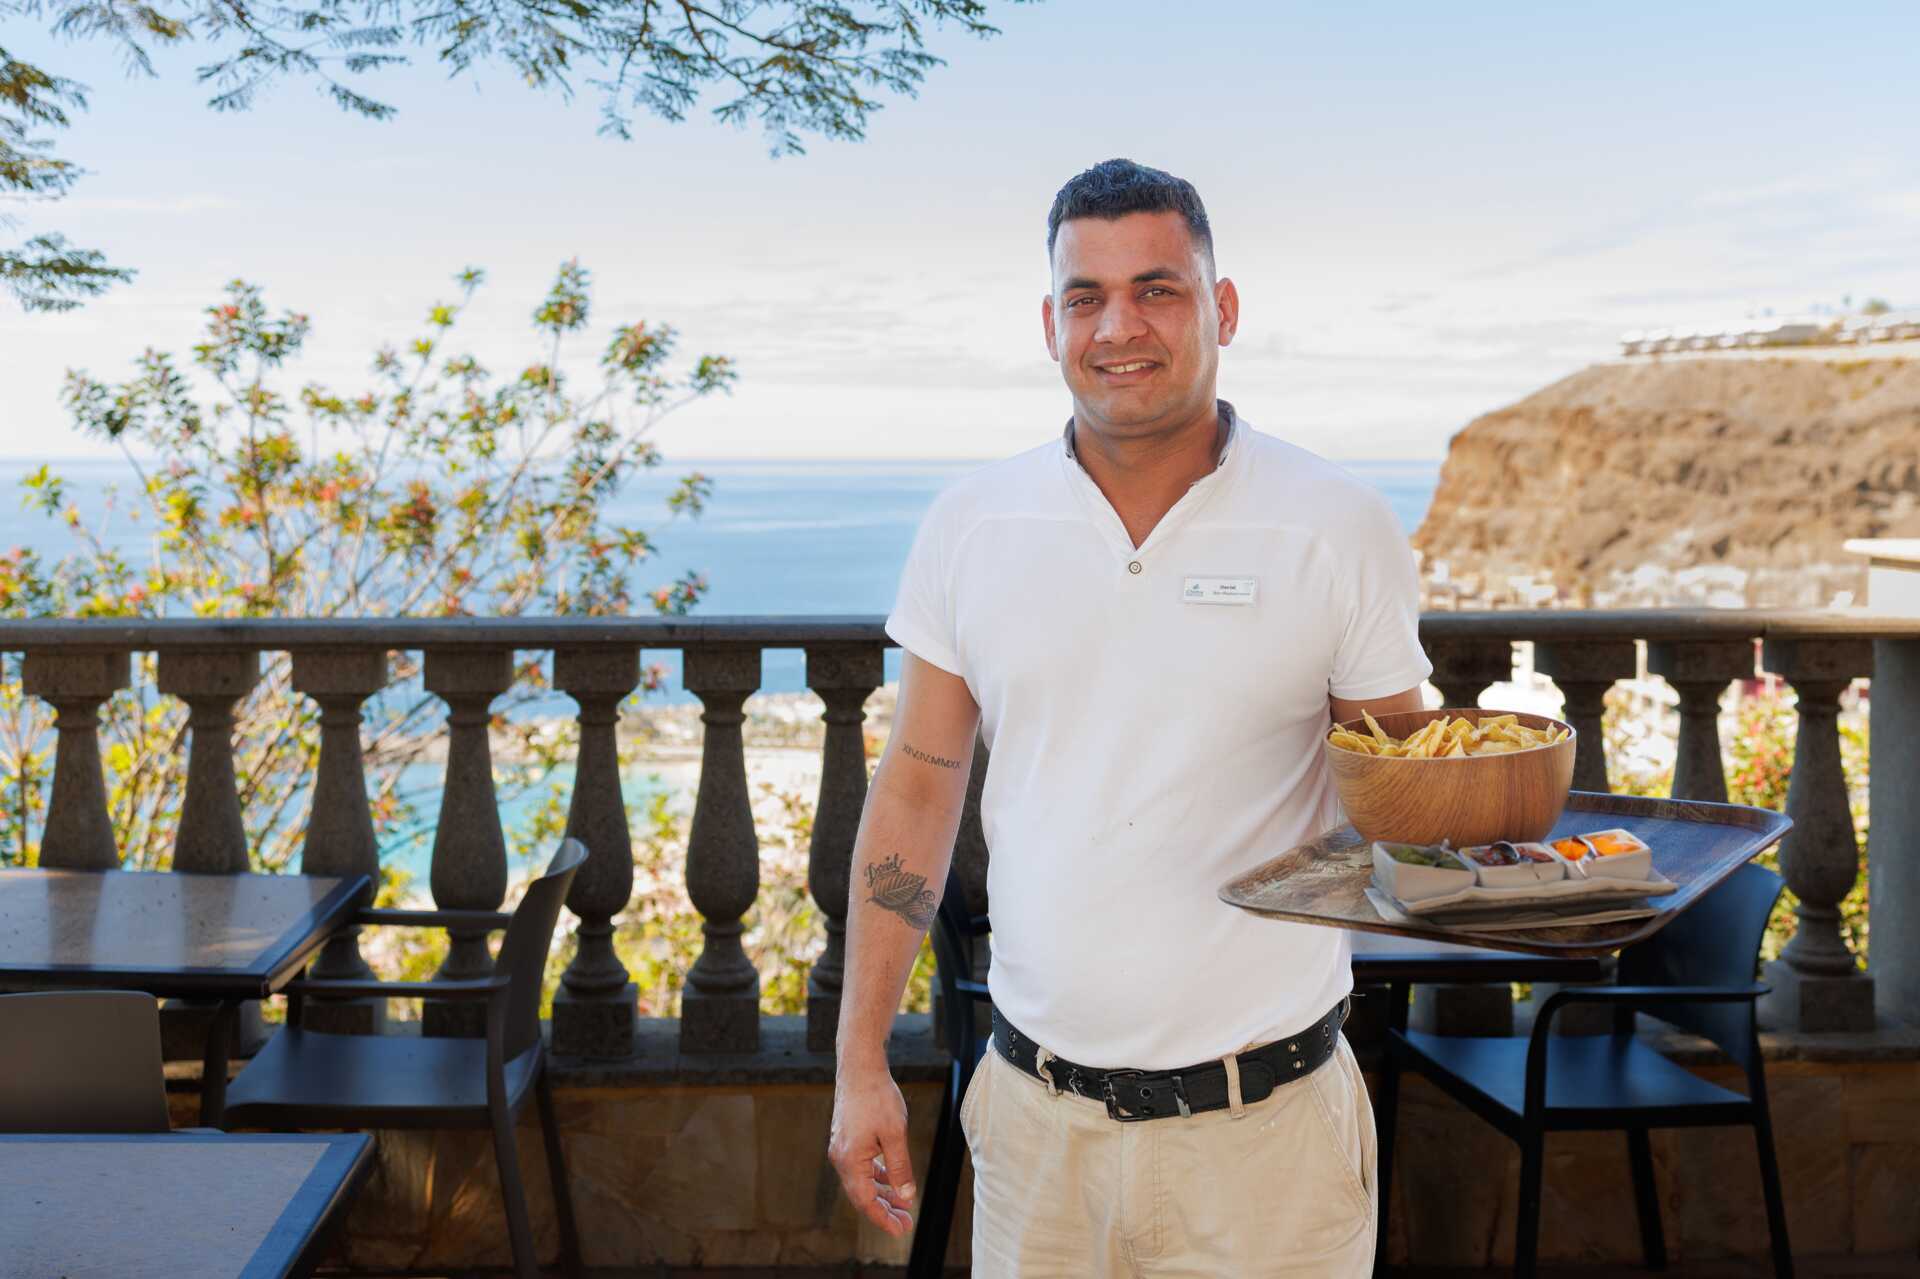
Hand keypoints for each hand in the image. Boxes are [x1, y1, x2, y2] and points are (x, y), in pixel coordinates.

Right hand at [827, 1060, 916, 1236]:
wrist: (860, 1068)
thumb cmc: (877, 1097)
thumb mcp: (896, 1134)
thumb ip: (900, 1168)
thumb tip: (906, 1196)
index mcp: (850, 1160)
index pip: (866, 1201)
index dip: (883, 1219)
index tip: (901, 1231)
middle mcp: (841, 1158)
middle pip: (862, 1195)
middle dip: (884, 1210)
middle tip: (905, 1223)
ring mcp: (842, 1148)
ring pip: (861, 1181)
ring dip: (881, 1194)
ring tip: (902, 1204)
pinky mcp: (846, 1139)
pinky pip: (861, 1167)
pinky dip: (876, 1176)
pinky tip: (890, 1180)